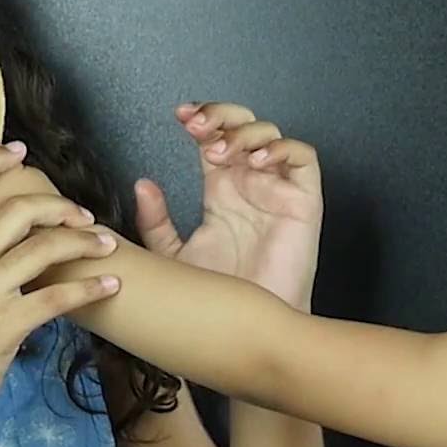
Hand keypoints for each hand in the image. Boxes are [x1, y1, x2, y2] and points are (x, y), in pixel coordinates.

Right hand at [0, 126, 120, 428]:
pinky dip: (89, 289)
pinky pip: (55, 299)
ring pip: (41, 249)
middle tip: (84, 214)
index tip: (19, 150)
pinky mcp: (4, 325)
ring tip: (107, 245)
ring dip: (83, 242)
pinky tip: (110, 286)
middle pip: (15, 211)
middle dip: (58, 205)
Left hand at [136, 102, 322, 309]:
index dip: (200, 118)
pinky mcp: (303, 201)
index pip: (214, 137)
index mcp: (222, 190)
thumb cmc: (219, 296)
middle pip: (242, 124)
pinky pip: (303, 158)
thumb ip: (155, 222)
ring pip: (270, 134)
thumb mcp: (173, 256)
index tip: (178, 116)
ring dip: (243, 133)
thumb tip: (143, 185)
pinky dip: (281, 149)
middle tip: (197, 126)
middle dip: (220, 115)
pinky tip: (255, 162)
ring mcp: (277, 189)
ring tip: (219, 152)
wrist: (248, 330)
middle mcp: (250, 183)